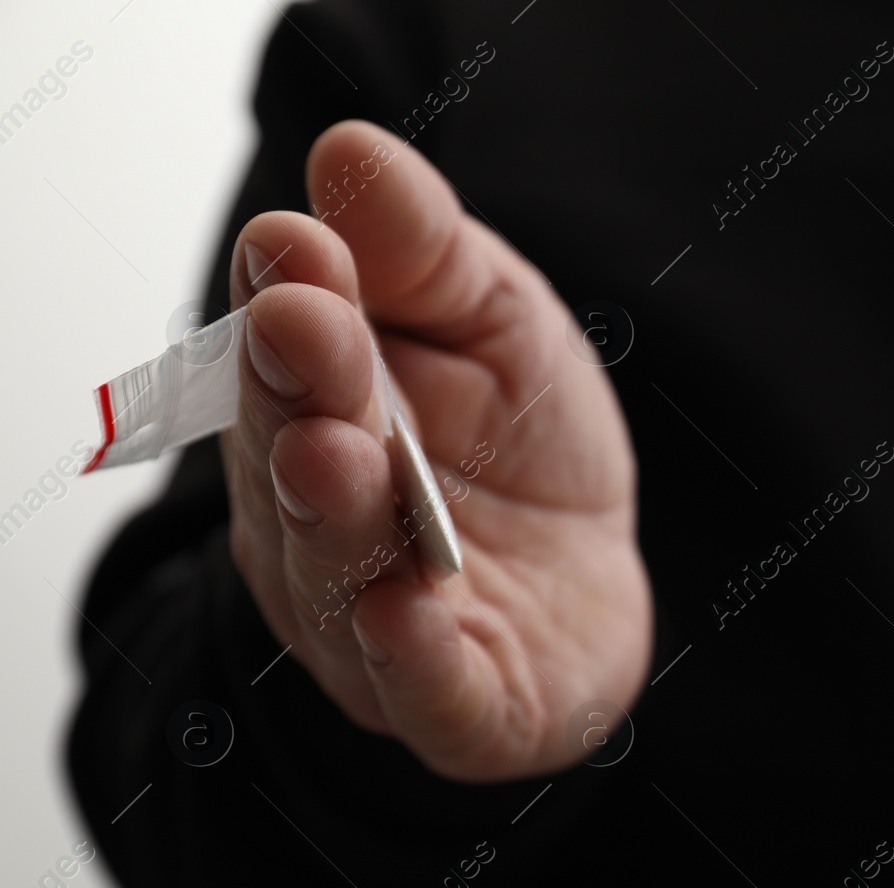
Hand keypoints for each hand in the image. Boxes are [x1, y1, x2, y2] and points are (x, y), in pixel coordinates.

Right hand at [219, 120, 651, 779]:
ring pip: (337, 575)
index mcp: (315, 412)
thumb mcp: (499, 326)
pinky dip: (410, 658)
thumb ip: (431, 257)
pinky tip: (405, 615)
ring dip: (333, 517)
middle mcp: (316, 520)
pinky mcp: (451, 702)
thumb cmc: (519, 445)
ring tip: (336, 458)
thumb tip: (350, 151)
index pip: (286, 353)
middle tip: (305, 328)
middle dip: (301, 392)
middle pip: (294, 456)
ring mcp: (368, 621)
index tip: (300, 246)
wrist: (580, 585)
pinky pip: (424, 690)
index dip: (290, 297)